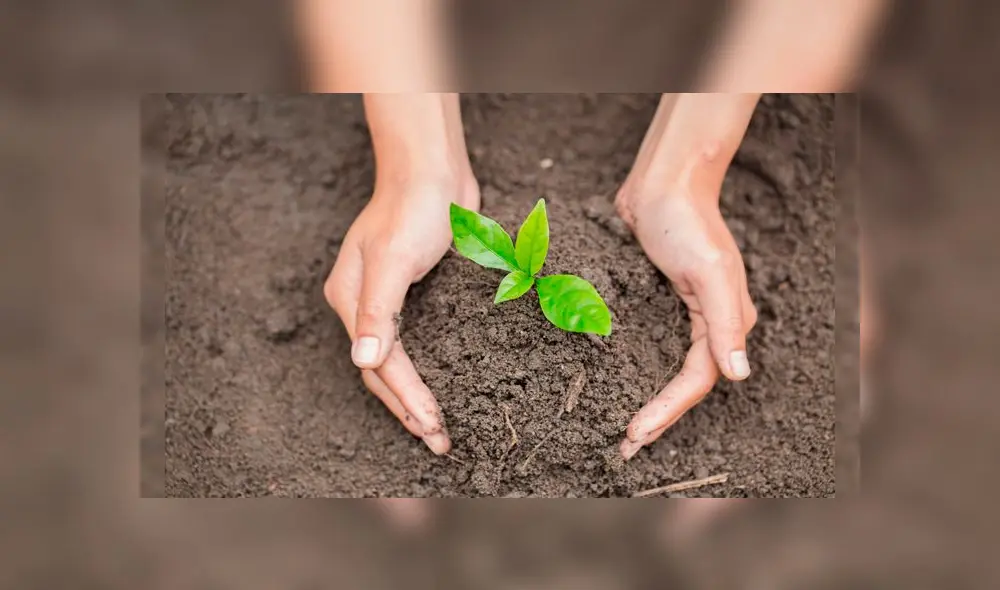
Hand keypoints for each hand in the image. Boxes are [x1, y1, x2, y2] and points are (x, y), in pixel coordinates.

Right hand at [324, 175, 478, 454]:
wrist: (433, 171)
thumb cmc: (412, 208)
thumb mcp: (392, 258)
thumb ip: (378, 310)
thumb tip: (363, 360)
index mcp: (349, 299)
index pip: (378, 364)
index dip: (406, 399)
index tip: (433, 426)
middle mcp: (361, 304)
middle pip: (381, 372)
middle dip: (409, 409)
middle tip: (438, 441)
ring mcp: (385, 300)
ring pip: (396, 363)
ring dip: (414, 397)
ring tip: (436, 428)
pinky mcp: (411, 294)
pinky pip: (415, 343)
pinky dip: (425, 370)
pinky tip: (441, 386)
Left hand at [616, 187, 756, 458]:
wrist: (663, 183)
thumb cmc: (687, 222)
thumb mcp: (708, 272)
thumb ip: (725, 324)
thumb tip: (739, 375)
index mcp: (727, 321)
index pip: (698, 381)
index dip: (668, 410)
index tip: (634, 432)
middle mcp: (709, 323)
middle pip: (683, 383)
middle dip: (658, 417)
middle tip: (626, 448)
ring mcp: (682, 313)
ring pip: (665, 368)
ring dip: (647, 398)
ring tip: (623, 429)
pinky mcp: (657, 301)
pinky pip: (649, 345)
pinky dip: (633, 368)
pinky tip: (612, 381)